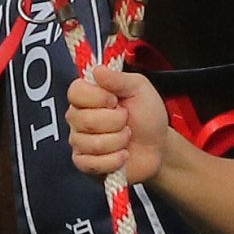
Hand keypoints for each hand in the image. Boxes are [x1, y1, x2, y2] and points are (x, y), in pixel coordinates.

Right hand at [65, 62, 168, 183]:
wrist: (158, 146)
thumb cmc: (147, 116)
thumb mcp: (139, 89)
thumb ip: (118, 79)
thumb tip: (97, 70)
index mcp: (89, 95)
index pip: (75, 92)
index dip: (97, 97)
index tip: (115, 100)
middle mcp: (79, 117)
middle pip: (84, 120)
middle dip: (116, 122)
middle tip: (126, 121)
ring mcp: (80, 142)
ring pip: (91, 143)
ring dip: (118, 141)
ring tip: (126, 137)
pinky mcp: (85, 164)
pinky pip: (91, 164)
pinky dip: (114, 160)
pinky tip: (122, 155)